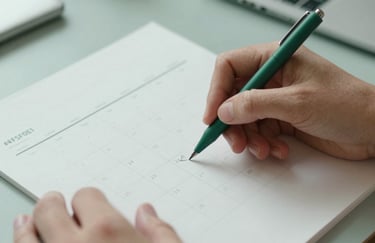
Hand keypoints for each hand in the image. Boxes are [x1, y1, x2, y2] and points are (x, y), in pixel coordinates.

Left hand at [13, 188, 181, 242]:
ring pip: (26, 236)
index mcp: (108, 232)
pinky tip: (26, 241)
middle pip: (49, 210)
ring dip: (27, 227)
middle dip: (51, 204)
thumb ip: (162, 233)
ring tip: (27, 221)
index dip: (88, 200)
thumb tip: (147, 213)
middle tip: (52, 203)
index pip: (86, 197)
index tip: (89, 205)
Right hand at [204, 43, 374, 159]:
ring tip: (262, 150)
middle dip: (232, 121)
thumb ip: (256, 104)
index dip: (217, 90)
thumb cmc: (347, 104)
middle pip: (233, 96)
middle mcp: (272, 77)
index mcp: (275, 59)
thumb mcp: (297, 102)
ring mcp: (275, 99)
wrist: (373, 130)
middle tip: (234, 141)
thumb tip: (224, 110)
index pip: (230, 67)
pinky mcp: (281, 118)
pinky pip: (259, 131)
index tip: (212, 115)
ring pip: (244, 118)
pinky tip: (278, 150)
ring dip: (248, 137)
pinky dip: (263, 143)